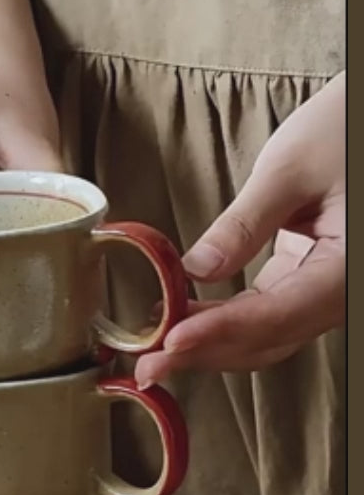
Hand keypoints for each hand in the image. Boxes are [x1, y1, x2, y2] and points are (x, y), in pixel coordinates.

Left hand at [135, 72, 344, 386]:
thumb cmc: (342, 131)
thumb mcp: (290, 170)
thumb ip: (245, 224)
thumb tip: (198, 269)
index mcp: (348, 267)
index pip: (278, 313)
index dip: (221, 330)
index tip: (172, 339)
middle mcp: (342, 289)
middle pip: (269, 338)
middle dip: (205, 352)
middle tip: (149, 363)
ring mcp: (325, 288)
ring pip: (267, 335)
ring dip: (211, 344)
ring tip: (155, 347)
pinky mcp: (308, 279)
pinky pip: (267, 313)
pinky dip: (225, 322)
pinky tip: (184, 319)